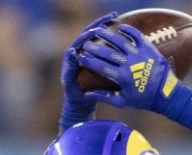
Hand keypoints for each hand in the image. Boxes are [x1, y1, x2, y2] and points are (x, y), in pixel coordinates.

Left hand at [59, 12, 115, 128]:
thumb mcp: (71, 83)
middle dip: (101, 24)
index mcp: (73, 55)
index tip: (98, 29)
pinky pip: (105, 44)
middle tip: (111, 16)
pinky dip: (112, 37)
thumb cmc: (74, 94)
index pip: (82, 39)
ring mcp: (88, 53)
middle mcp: (79, 51)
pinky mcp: (96, 58)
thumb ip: (70, 69)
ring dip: (106, 26)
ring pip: (98, 36)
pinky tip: (121, 32)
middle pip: (91, 32)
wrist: (79, 102)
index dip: (90, 32)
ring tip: (116, 18)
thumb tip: (71, 51)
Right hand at [78, 24, 180, 112]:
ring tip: (98, 31)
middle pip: (107, 52)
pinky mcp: (149, 49)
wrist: (167, 95)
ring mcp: (140, 55)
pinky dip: (128, 29)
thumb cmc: (144, 99)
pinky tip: (119, 26)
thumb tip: (87, 94)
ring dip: (107, 35)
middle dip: (94, 48)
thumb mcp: (123, 101)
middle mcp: (130, 64)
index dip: (89, 61)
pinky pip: (137, 36)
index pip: (100, 66)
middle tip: (86, 45)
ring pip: (120, 41)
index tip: (81, 58)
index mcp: (122, 77)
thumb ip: (104, 96)